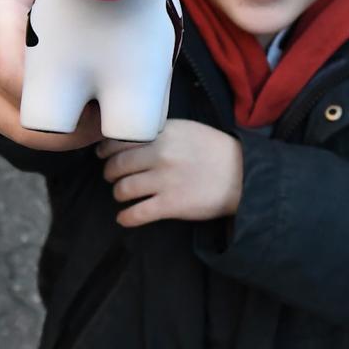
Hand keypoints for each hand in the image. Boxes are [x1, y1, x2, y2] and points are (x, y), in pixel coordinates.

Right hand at [0, 0, 102, 150]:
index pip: (2, 50)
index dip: (30, 80)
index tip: (78, 96)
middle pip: (10, 97)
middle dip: (58, 117)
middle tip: (106, 121)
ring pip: (11, 124)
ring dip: (57, 136)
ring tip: (100, 131)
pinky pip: (12, 132)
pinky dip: (46, 139)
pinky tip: (81, 133)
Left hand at [96, 121, 243, 226]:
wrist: (243, 175)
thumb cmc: (216, 151)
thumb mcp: (188, 130)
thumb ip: (162, 132)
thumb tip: (135, 138)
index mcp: (163, 135)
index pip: (121, 141)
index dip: (107, 150)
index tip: (104, 155)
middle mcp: (160, 155)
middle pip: (118, 165)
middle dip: (110, 174)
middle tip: (112, 177)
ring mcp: (165, 181)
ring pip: (123, 189)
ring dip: (118, 194)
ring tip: (122, 195)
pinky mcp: (171, 205)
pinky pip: (137, 213)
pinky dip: (126, 217)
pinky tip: (124, 218)